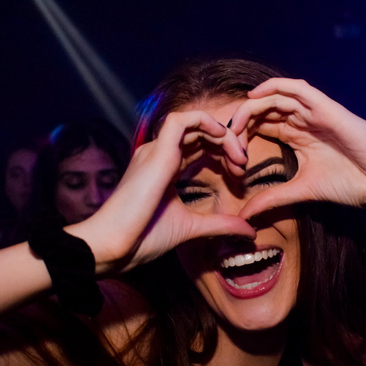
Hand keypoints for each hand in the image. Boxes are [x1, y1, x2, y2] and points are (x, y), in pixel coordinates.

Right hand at [69, 110, 255, 273]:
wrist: (115, 246)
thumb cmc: (143, 238)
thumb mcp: (192, 228)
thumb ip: (221, 225)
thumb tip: (250, 231)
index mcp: (164, 168)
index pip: (198, 146)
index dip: (223, 153)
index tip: (240, 174)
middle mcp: (159, 154)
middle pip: (199, 132)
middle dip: (227, 143)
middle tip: (243, 164)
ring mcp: (156, 151)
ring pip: (194, 123)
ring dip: (222, 134)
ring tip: (238, 156)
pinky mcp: (157, 153)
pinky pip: (181, 120)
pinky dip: (206, 121)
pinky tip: (223, 137)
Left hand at [228, 78, 365, 218]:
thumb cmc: (351, 185)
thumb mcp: (301, 192)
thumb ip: (273, 199)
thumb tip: (244, 216)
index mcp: (298, 137)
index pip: (262, 126)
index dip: (241, 135)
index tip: (227, 157)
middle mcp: (304, 120)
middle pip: (264, 109)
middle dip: (241, 121)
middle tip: (224, 140)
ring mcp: (315, 112)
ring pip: (275, 97)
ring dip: (252, 106)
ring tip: (235, 122)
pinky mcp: (327, 108)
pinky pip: (297, 88)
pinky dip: (274, 87)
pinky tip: (255, 96)